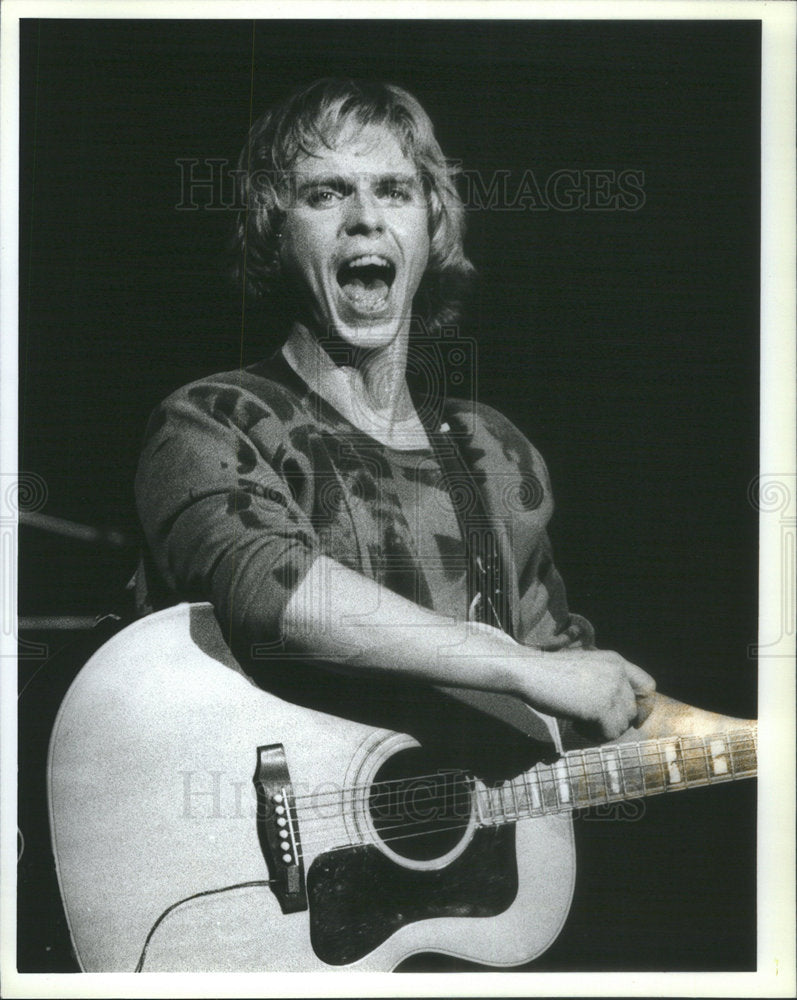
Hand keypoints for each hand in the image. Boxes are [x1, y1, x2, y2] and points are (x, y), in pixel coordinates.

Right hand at [521, 648, 656, 741]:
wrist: (529, 671)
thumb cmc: (549, 672)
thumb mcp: (585, 669)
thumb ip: (606, 682)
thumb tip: (625, 712)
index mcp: (615, 660)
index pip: (648, 685)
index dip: (640, 703)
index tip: (626, 715)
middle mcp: (617, 673)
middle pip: (632, 711)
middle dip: (612, 720)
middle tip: (587, 718)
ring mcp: (610, 689)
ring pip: (621, 725)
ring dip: (602, 729)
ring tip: (579, 720)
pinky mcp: (601, 707)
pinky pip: (608, 734)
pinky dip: (592, 735)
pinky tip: (576, 724)